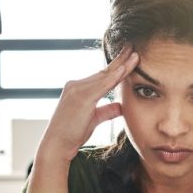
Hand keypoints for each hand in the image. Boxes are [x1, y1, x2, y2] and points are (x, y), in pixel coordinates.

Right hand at [38, 47, 138, 162]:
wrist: (57, 145)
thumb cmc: (72, 135)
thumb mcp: (93, 120)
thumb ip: (106, 111)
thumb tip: (120, 106)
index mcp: (78, 89)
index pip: (102, 76)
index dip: (116, 67)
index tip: (129, 57)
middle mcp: (76, 85)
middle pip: (104, 72)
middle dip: (120, 60)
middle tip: (133, 47)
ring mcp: (77, 90)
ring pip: (104, 76)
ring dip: (121, 65)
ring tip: (135, 55)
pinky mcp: (81, 97)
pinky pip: (102, 85)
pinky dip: (114, 77)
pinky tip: (124, 69)